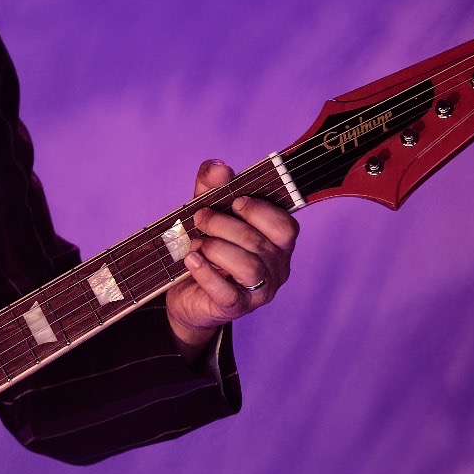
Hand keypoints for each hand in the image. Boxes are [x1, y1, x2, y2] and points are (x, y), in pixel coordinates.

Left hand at [165, 159, 298, 355]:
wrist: (187, 294)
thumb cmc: (206, 249)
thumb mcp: (208, 214)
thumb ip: (212, 188)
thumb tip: (218, 166)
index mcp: (277, 242)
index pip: (286, 226)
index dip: (260, 211)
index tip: (235, 201)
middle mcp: (276, 267)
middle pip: (260, 243)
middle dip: (224, 224)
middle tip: (200, 218)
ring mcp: (260, 291)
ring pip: (249, 267)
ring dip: (217, 248)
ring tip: (197, 244)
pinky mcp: (237, 308)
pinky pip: (227, 292)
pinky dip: (206, 273)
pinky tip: (191, 260)